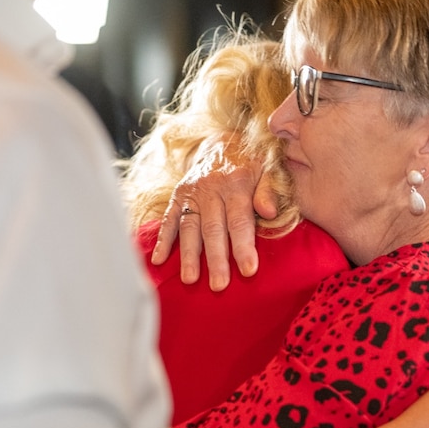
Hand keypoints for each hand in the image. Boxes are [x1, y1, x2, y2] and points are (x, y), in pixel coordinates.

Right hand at [150, 135, 275, 289]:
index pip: (239, 220)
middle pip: (213, 229)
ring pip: (189, 227)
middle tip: (219, 286)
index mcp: (236, 184)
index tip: (249, 270)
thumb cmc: (250, 163)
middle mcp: (211, 188)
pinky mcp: (178, 196)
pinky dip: (162, 240)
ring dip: (189, 255)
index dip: (244, 246)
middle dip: (216, 259)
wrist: (222, 141)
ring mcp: (191, 193)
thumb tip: (269, 212)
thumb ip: (268, 191)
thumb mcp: (267, 170)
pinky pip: (169, 220)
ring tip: (190, 280)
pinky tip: (159, 261)